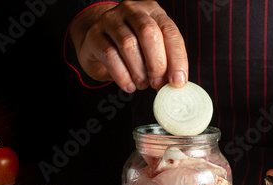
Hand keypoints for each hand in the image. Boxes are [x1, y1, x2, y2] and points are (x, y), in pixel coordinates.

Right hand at [69, 0, 187, 91]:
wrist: (99, 40)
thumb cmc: (133, 47)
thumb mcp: (154, 49)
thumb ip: (166, 61)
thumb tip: (177, 82)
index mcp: (153, 12)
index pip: (170, 33)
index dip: (177, 59)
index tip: (178, 81)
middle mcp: (132, 11)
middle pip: (148, 34)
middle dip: (157, 64)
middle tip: (157, 84)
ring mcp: (111, 20)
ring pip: (128, 44)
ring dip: (139, 72)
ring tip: (142, 84)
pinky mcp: (95, 35)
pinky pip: (110, 56)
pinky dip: (123, 76)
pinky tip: (129, 85)